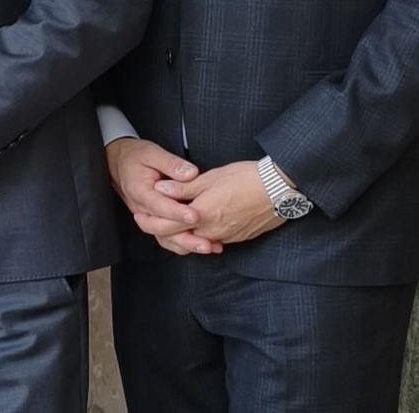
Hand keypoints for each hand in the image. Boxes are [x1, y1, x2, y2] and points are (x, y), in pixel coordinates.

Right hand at [104, 137, 219, 255]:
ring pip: (165, 237)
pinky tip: (202, 244)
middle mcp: (142, 208)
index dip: (178, 213)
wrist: (119, 163)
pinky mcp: (154, 220)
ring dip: (187, 244)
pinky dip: (184, 243)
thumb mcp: (152, 153)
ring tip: (208, 246)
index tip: (195, 216)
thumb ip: (172, 164)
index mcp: (140, 191)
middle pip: (163, 229)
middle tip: (206, 242)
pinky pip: (167, 237)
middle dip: (186, 237)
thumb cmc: (135, 157)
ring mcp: (147, 217)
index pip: (160, 206)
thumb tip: (191, 173)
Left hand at [160, 161, 285, 245]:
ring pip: (196, 241)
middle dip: (162, 230)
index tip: (140, 216)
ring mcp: (226, 237)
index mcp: (202, 215)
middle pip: (179, 238)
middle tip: (150, 219)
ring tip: (172, 220)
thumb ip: (183, 188)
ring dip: (181, 234)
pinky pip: (212, 241)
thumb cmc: (245, 179)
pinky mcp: (237, 238)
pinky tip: (197, 224)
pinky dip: (200, 235)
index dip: (150, 222)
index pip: (167, 227)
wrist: (279, 190)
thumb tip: (160, 189)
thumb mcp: (209, 178)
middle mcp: (212, 232)